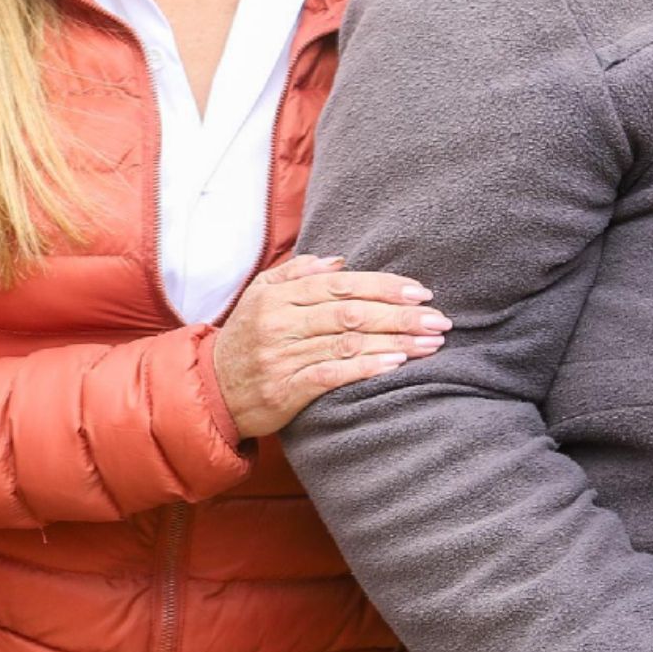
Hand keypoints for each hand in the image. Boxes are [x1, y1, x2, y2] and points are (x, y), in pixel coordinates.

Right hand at [212, 253, 447, 437]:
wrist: (212, 390)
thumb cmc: (247, 340)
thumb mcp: (260, 298)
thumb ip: (296, 275)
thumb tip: (339, 260)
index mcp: (277, 296)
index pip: (340, 285)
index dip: (384, 287)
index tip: (421, 293)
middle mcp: (279, 322)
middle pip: (350, 313)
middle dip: (400, 315)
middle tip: (439, 319)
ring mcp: (282, 356)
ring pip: (347, 343)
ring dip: (395, 342)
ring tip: (431, 344)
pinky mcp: (286, 388)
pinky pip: (333, 375)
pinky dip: (367, 368)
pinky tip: (396, 364)